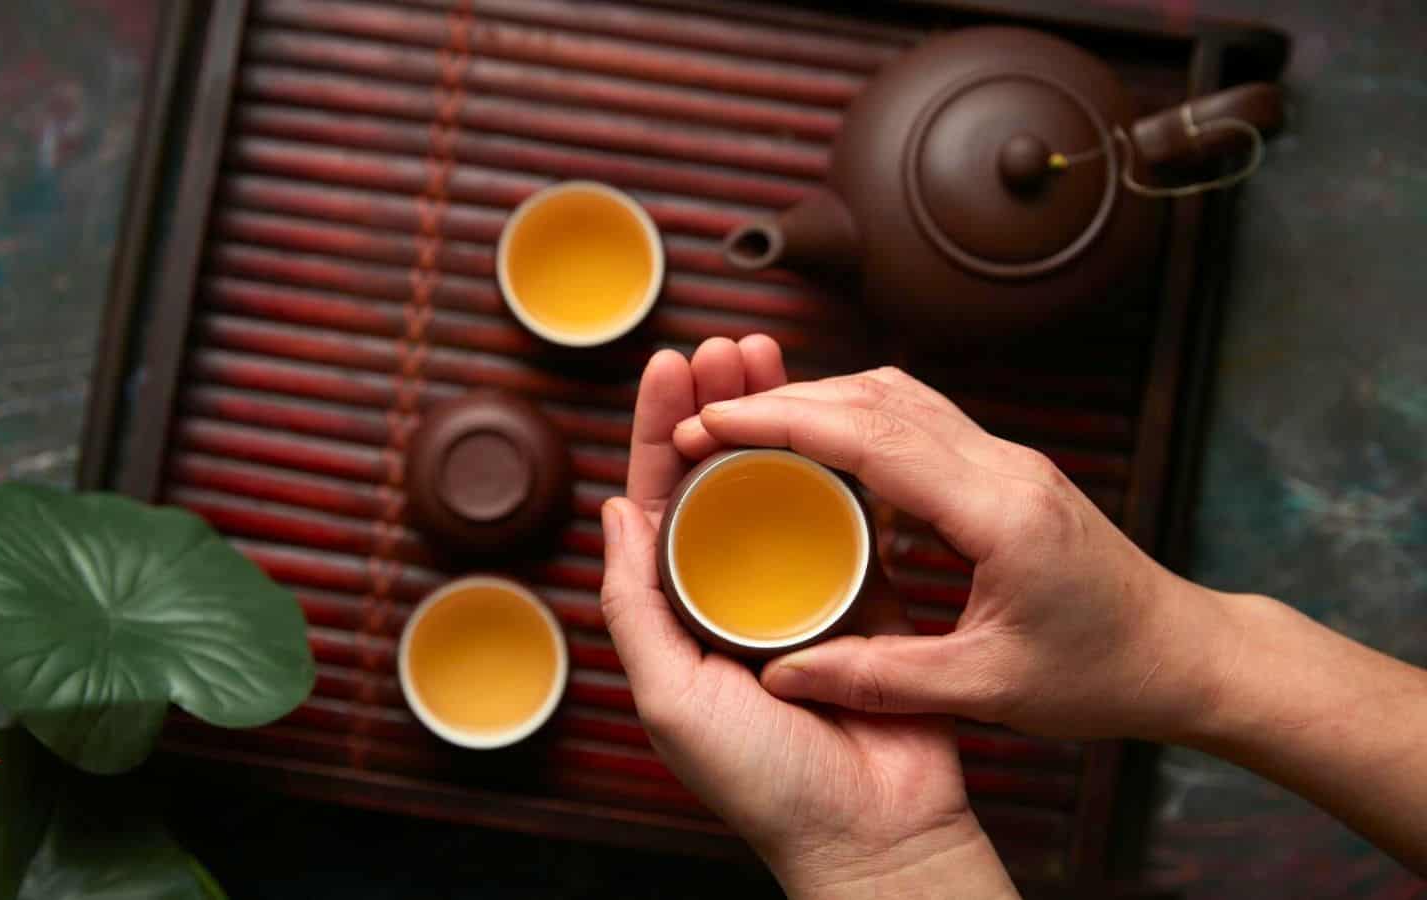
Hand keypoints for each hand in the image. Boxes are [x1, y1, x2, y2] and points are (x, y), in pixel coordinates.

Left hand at [601, 338, 1015, 898]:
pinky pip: (846, 516)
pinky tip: (831, 415)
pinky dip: (836, 463)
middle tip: (730, 343)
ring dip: (776, 418)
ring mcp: (800, 588)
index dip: (662, 430)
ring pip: (781, 481)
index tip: (671, 364)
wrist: (871, 830)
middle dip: (720, 405)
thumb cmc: (762, 780)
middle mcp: (734, 590)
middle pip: (721, 476)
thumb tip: (614, 511)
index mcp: (680, 610)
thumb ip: (636, 605)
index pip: (662, 501)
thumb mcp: (669, 694)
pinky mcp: (866, 593)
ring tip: (774, 356)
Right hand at [673, 364, 1231, 742]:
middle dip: (781, 399)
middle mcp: (1003, 465)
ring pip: (897, 396)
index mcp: (996, 510)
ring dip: (819, 400)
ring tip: (748, 426)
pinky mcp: (1008, 470)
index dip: (779, 422)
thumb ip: (879, 678)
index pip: (868, 436)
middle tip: (706, 418)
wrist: (1183, 654)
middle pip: (874, 397)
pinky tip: (820, 453)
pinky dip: (856, 420)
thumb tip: (784, 675)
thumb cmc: (1101, 676)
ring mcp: (1008, 460)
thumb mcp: (986, 689)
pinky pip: (919, 421)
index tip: (710, 425)